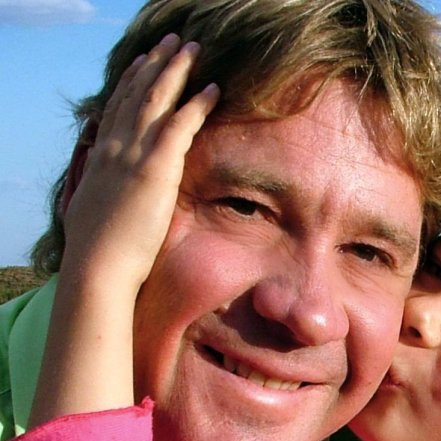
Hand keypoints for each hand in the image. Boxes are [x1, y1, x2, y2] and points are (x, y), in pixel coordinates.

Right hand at [62, 33, 219, 291]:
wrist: (97, 267)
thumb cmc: (98, 251)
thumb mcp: (95, 211)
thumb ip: (105, 194)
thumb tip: (108, 195)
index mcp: (100, 158)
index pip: (116, 109)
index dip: (131, 82)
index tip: (143, 62)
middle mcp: (114, 148)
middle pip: (135, 94)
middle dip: (155, 64)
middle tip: (172, 42)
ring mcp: (132, 156)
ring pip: (156, 100)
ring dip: (176, 71)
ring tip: (192, 49)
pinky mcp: (154, 168)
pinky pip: (179, 126)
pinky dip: (196, 105)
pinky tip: (213, 89)